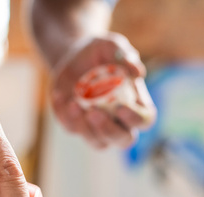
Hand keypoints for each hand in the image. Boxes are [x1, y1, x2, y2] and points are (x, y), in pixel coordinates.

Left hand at [50, 33, 155, 148]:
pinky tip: (59, 95)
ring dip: (85, 128)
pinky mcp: (76, 125)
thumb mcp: (112, 46)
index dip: (135, 119)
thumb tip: (138, 72)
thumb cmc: (100, 52)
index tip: (121, 107)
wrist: (73, 56)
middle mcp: (120, 121)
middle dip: (109, 131)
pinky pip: (72, 129)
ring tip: (74, 103)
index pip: (144, 120)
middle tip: (94, 112)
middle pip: (124, 140)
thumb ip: (126, 55)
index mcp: (136, 104)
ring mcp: (97, 127)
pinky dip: (64, 114)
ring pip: (98, 143)